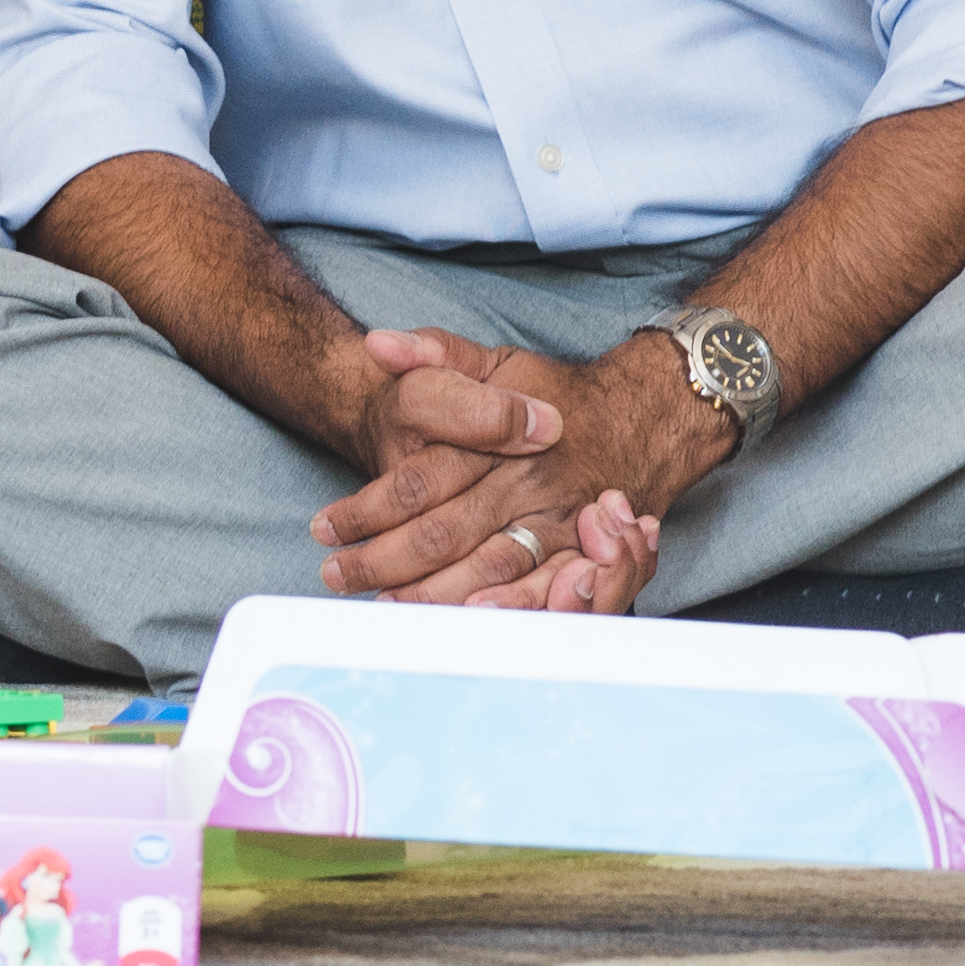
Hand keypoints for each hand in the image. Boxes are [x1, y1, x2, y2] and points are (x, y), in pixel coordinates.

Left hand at [311, 330, 729, 605]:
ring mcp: (560, 523)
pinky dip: (502, 611)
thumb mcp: (494, 360)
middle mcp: (529, 486)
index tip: (324, 526)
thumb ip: (433, 351)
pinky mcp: (585, 552)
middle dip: (385, 561)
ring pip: (488, 569)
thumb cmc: (549, 392)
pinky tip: (462, 622)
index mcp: (498, 443)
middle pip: (446, 534)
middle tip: (336, 576)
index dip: (367, 508)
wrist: (640, 416)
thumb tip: (378, 344)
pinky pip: (541, 592)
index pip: (418, 482)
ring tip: (383, 607)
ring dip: (433, 595)